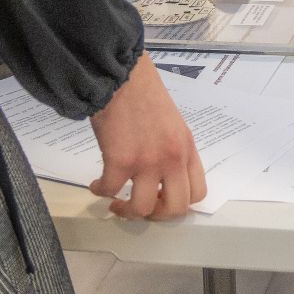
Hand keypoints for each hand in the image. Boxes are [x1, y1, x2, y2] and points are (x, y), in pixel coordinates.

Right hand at [88, 56, 205, 218]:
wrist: (122, 78)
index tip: (162, 200)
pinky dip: (100, 191)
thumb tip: (162, 175)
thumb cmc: (144, 95)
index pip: (198, 193)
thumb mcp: (173, 125)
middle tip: (140, 207)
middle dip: (155, 215)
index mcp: (187, 150)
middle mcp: (172, 159)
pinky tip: (96, 185)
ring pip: (142, 208)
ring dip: (126, 211)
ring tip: (115, 202)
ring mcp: (147, 162)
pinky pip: (110, 190)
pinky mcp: (120, 160)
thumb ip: (173, 151)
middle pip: (175, 208)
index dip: (178, 203)